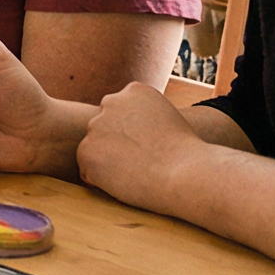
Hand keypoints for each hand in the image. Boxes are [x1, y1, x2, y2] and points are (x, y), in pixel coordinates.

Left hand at [76, 82, 209, 212]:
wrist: (187, 175)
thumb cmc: (186, 155)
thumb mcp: (169, 119)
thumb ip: (143, 117)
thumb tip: (127, 130)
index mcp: (134, 91)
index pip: (119, 112)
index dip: (131, 134)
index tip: (149, 146)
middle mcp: (111, 103)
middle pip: (103, 128)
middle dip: (115, 145)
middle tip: (140, 162)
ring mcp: (96, 127)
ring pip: (93, 149)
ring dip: (108, 163)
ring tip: (136, 173)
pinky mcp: (87, 152)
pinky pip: (88, 171)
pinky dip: (101, 181)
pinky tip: (125, 183)